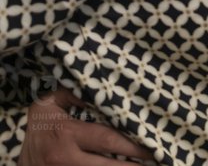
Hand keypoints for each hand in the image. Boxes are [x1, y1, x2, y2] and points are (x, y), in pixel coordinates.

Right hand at [18, 88, 153, 164]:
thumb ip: (75, 93)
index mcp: (67, 133)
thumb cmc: (41, 122)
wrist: (15, 153)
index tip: (152, 148)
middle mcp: (65, 157)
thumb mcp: (52, 102)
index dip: (132, 147)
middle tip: (156, 163)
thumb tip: (101, 87)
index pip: (107, 141)